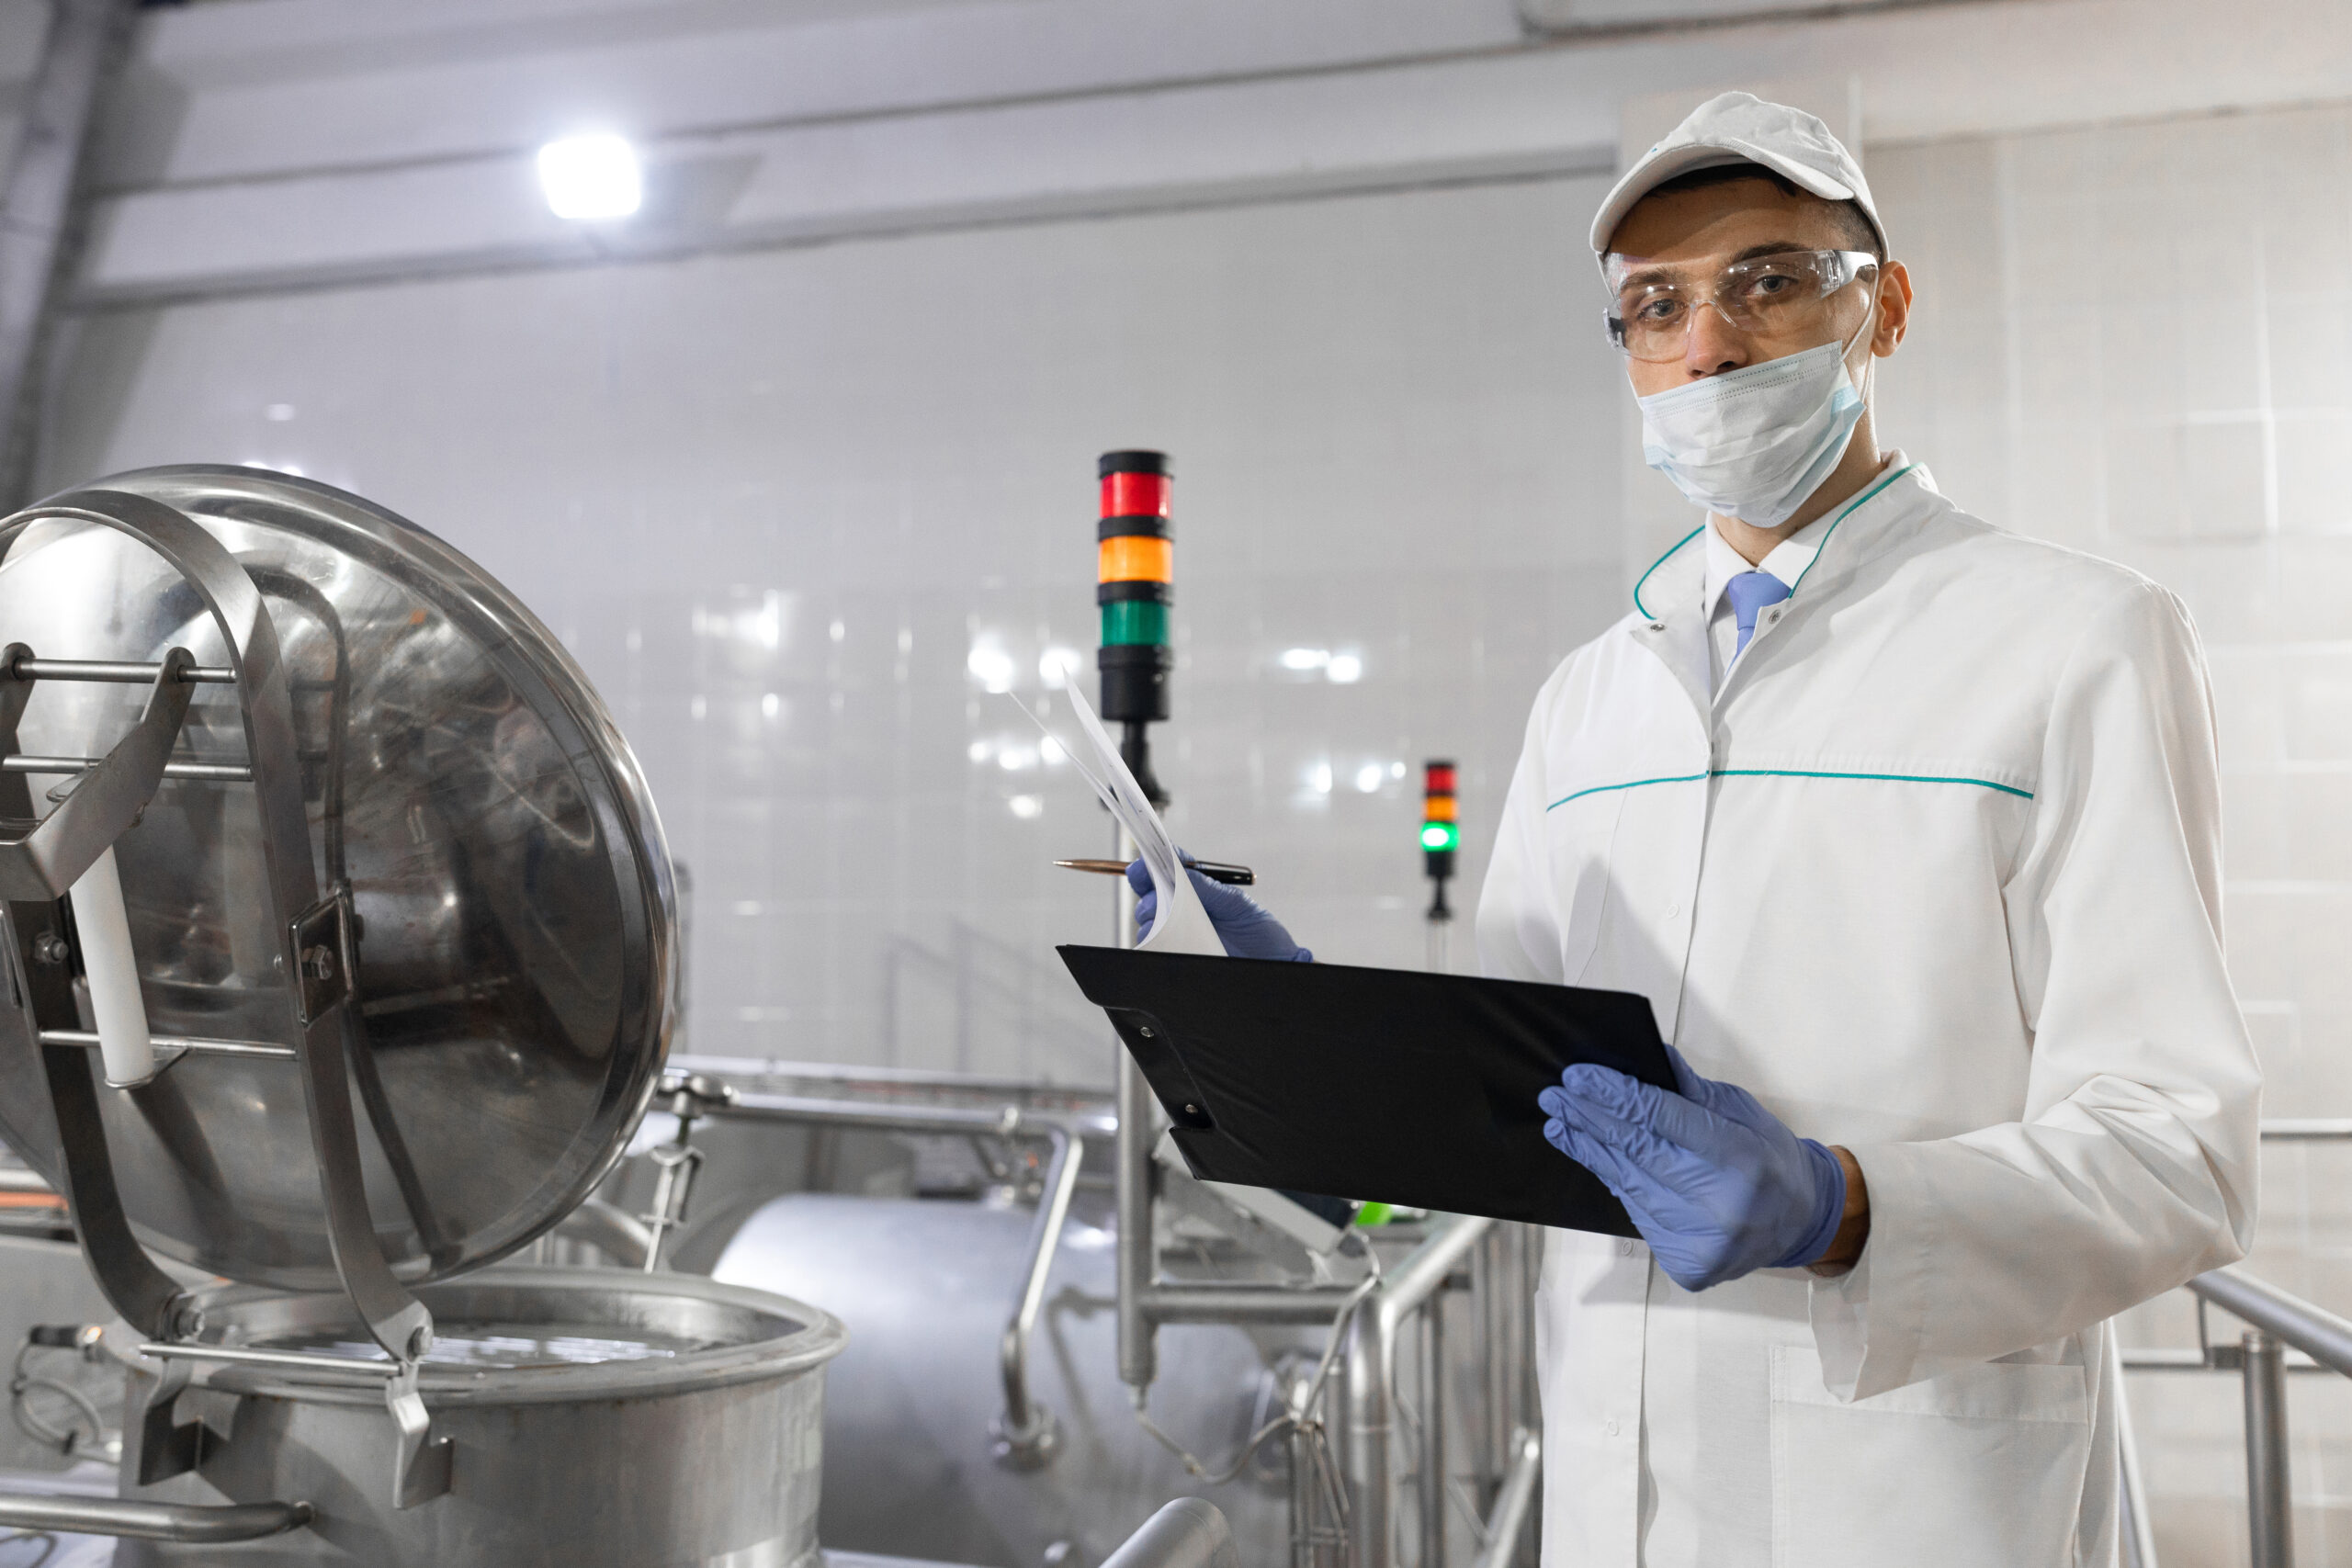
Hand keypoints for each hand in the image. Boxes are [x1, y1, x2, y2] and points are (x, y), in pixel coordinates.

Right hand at [1126, 855, 1311, 961]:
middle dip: (1146, 885)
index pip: (1172, 868)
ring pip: (1149, 915)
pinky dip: (1149, 934)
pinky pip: (1155, 942)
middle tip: (1149, 889)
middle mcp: (1188, 907)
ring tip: (1154, 912)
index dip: (1155, 861)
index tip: (1145, 862)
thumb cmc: (1262, 934)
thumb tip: (1182, 870)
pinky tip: (1154, 932)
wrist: (1273, 966)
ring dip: (1146, 910)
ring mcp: (1182, 929)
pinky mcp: (1179, 951)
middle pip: (1154, 889)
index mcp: (1202, 889)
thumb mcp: (1238, 904)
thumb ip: (1209, 889)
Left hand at [1536, 1045, 1845, 1290]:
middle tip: (1555, 1095)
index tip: (1579, 1075)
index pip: (1664, 1119)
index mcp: (1742, 1160)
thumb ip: (1693, 1092)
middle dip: (1590, 1118)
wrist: (1802, 1222)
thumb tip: (1647, 1059)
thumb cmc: (1771, 1159)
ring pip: (1629, 1185)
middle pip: (1638, 1151)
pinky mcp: (1686, 1264)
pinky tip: (1591, 1156)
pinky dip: (1614, 1181)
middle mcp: (1721, 1206)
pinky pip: (1637, 1213)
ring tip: (1559, 1123)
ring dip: (1589, 1150)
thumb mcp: (1744, 1113)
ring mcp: (1702, 1241)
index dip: (1616, 1095)